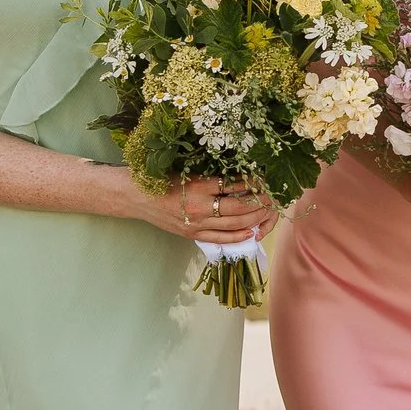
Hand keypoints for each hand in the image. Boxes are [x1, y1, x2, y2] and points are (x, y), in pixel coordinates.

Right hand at [138, 177, 275, 244]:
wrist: (137, 196)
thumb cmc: (163, 178)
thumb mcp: (189, 170)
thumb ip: (214, 175)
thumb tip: (243, 174)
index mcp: (199, 186)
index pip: (235, 185)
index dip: (254, 183)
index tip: (266, 178)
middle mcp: (199, 207)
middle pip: (239, 208)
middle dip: (260, 203)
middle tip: (273, 196)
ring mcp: (196, 224)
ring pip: (234, 225)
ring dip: (255, 218)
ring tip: (267, 210)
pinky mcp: (192, 235)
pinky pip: (221, 238)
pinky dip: (239, 236)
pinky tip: (252, 231)